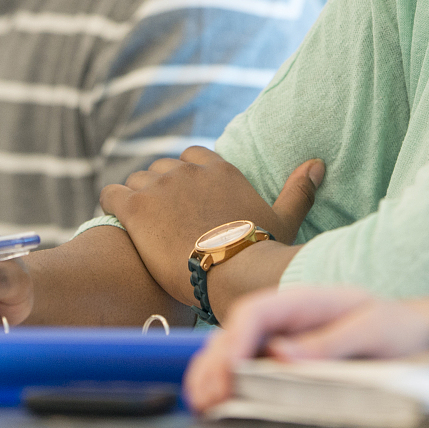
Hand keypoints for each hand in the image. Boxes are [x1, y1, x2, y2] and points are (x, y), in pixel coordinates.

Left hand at [100, 147, 323, 307]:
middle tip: (164, 221)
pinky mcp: (135, 206)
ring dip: (138, 199)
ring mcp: (159, 185)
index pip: (192, 156)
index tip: (186, 201)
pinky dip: (111, 203)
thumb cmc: (259, 251)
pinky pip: (110, 193)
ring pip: (137, 180)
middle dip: (160, 189)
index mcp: (219, 169)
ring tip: (142, 226)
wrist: (230, 272)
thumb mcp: (284, 219)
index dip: (186, 177)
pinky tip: (117, 220)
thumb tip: (318, 163)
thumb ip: (298, 190)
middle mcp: (187, 170)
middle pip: (162, 168)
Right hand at [183, 286, 428, 413]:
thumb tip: (282, 354)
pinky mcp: (284, 360)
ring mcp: (283, 338)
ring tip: (201, 401)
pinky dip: (225, 381)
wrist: (419, 334)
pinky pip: (247, 366)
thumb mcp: (373, 329)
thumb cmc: (397, 326)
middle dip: (215, 362)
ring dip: (212, 373)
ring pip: (233, 350)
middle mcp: (286, 317)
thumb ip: (330, 341)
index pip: (255, 312)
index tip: (228, 368)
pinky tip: (214, 399)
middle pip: (235, 333)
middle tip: (205, 395)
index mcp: (304, 299)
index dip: (235, 339)